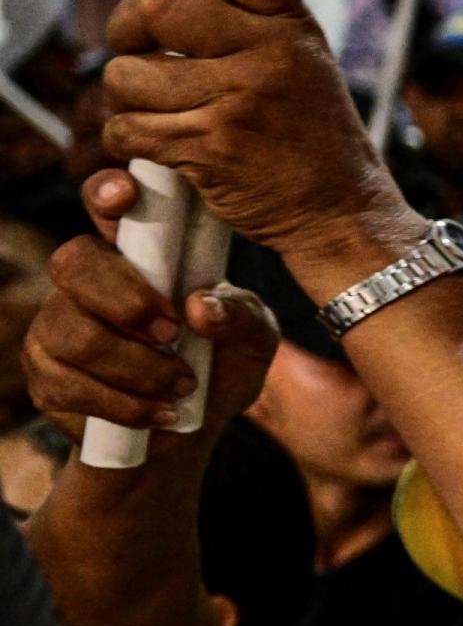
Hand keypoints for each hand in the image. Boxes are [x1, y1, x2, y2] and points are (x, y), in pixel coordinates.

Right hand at [23, 170, 277, 437]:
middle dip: (125, 300)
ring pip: (73, 331)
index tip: (125, 198)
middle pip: (73, 263)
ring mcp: (57, 325)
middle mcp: (88, 280)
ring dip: (136, 366)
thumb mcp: (254, 341)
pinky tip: (159, 412)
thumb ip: (243, 317)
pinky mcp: (46, 375)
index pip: (107, 203)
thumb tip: (201, 306)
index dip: (107, 193)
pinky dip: (124, 404)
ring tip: (182, 386)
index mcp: (139, 253)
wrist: (188, 432)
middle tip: (172, 333)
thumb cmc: (219, 366)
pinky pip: (69, 383)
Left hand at [101, 0, 418, 286]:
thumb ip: (249, 31)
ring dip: (128, 100)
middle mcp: (270, 55)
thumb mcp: (302, 68)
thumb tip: (173, 1)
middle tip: (134, 45)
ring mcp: (241, 99)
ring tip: (166, 116)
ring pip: (130, 75)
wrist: (343, 213)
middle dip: (127, 27)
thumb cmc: (311, 140)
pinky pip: (129, 128)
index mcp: (291, 27)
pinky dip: (131, 142)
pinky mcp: (212, 145)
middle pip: (160, 6)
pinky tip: (165, 150)